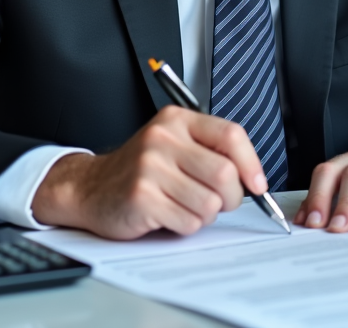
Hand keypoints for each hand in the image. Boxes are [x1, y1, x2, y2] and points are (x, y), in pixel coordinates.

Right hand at [31, 106, 267, 238]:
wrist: (90, 187)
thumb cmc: (141, 170)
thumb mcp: (174, 145)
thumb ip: (210, 151)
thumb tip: (254, 179)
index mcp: (177, 120)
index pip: (231, 135)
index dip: (252, 164)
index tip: (257, 184)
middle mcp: (163, 138)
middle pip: (225, 174)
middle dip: (230, 197)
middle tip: (217, 201)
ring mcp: (150, 167)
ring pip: (210, 203)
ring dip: (205, 214)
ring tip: (184, 206)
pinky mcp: (141, 197)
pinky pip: (188, 222)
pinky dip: (185, 225)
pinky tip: (167, 214)